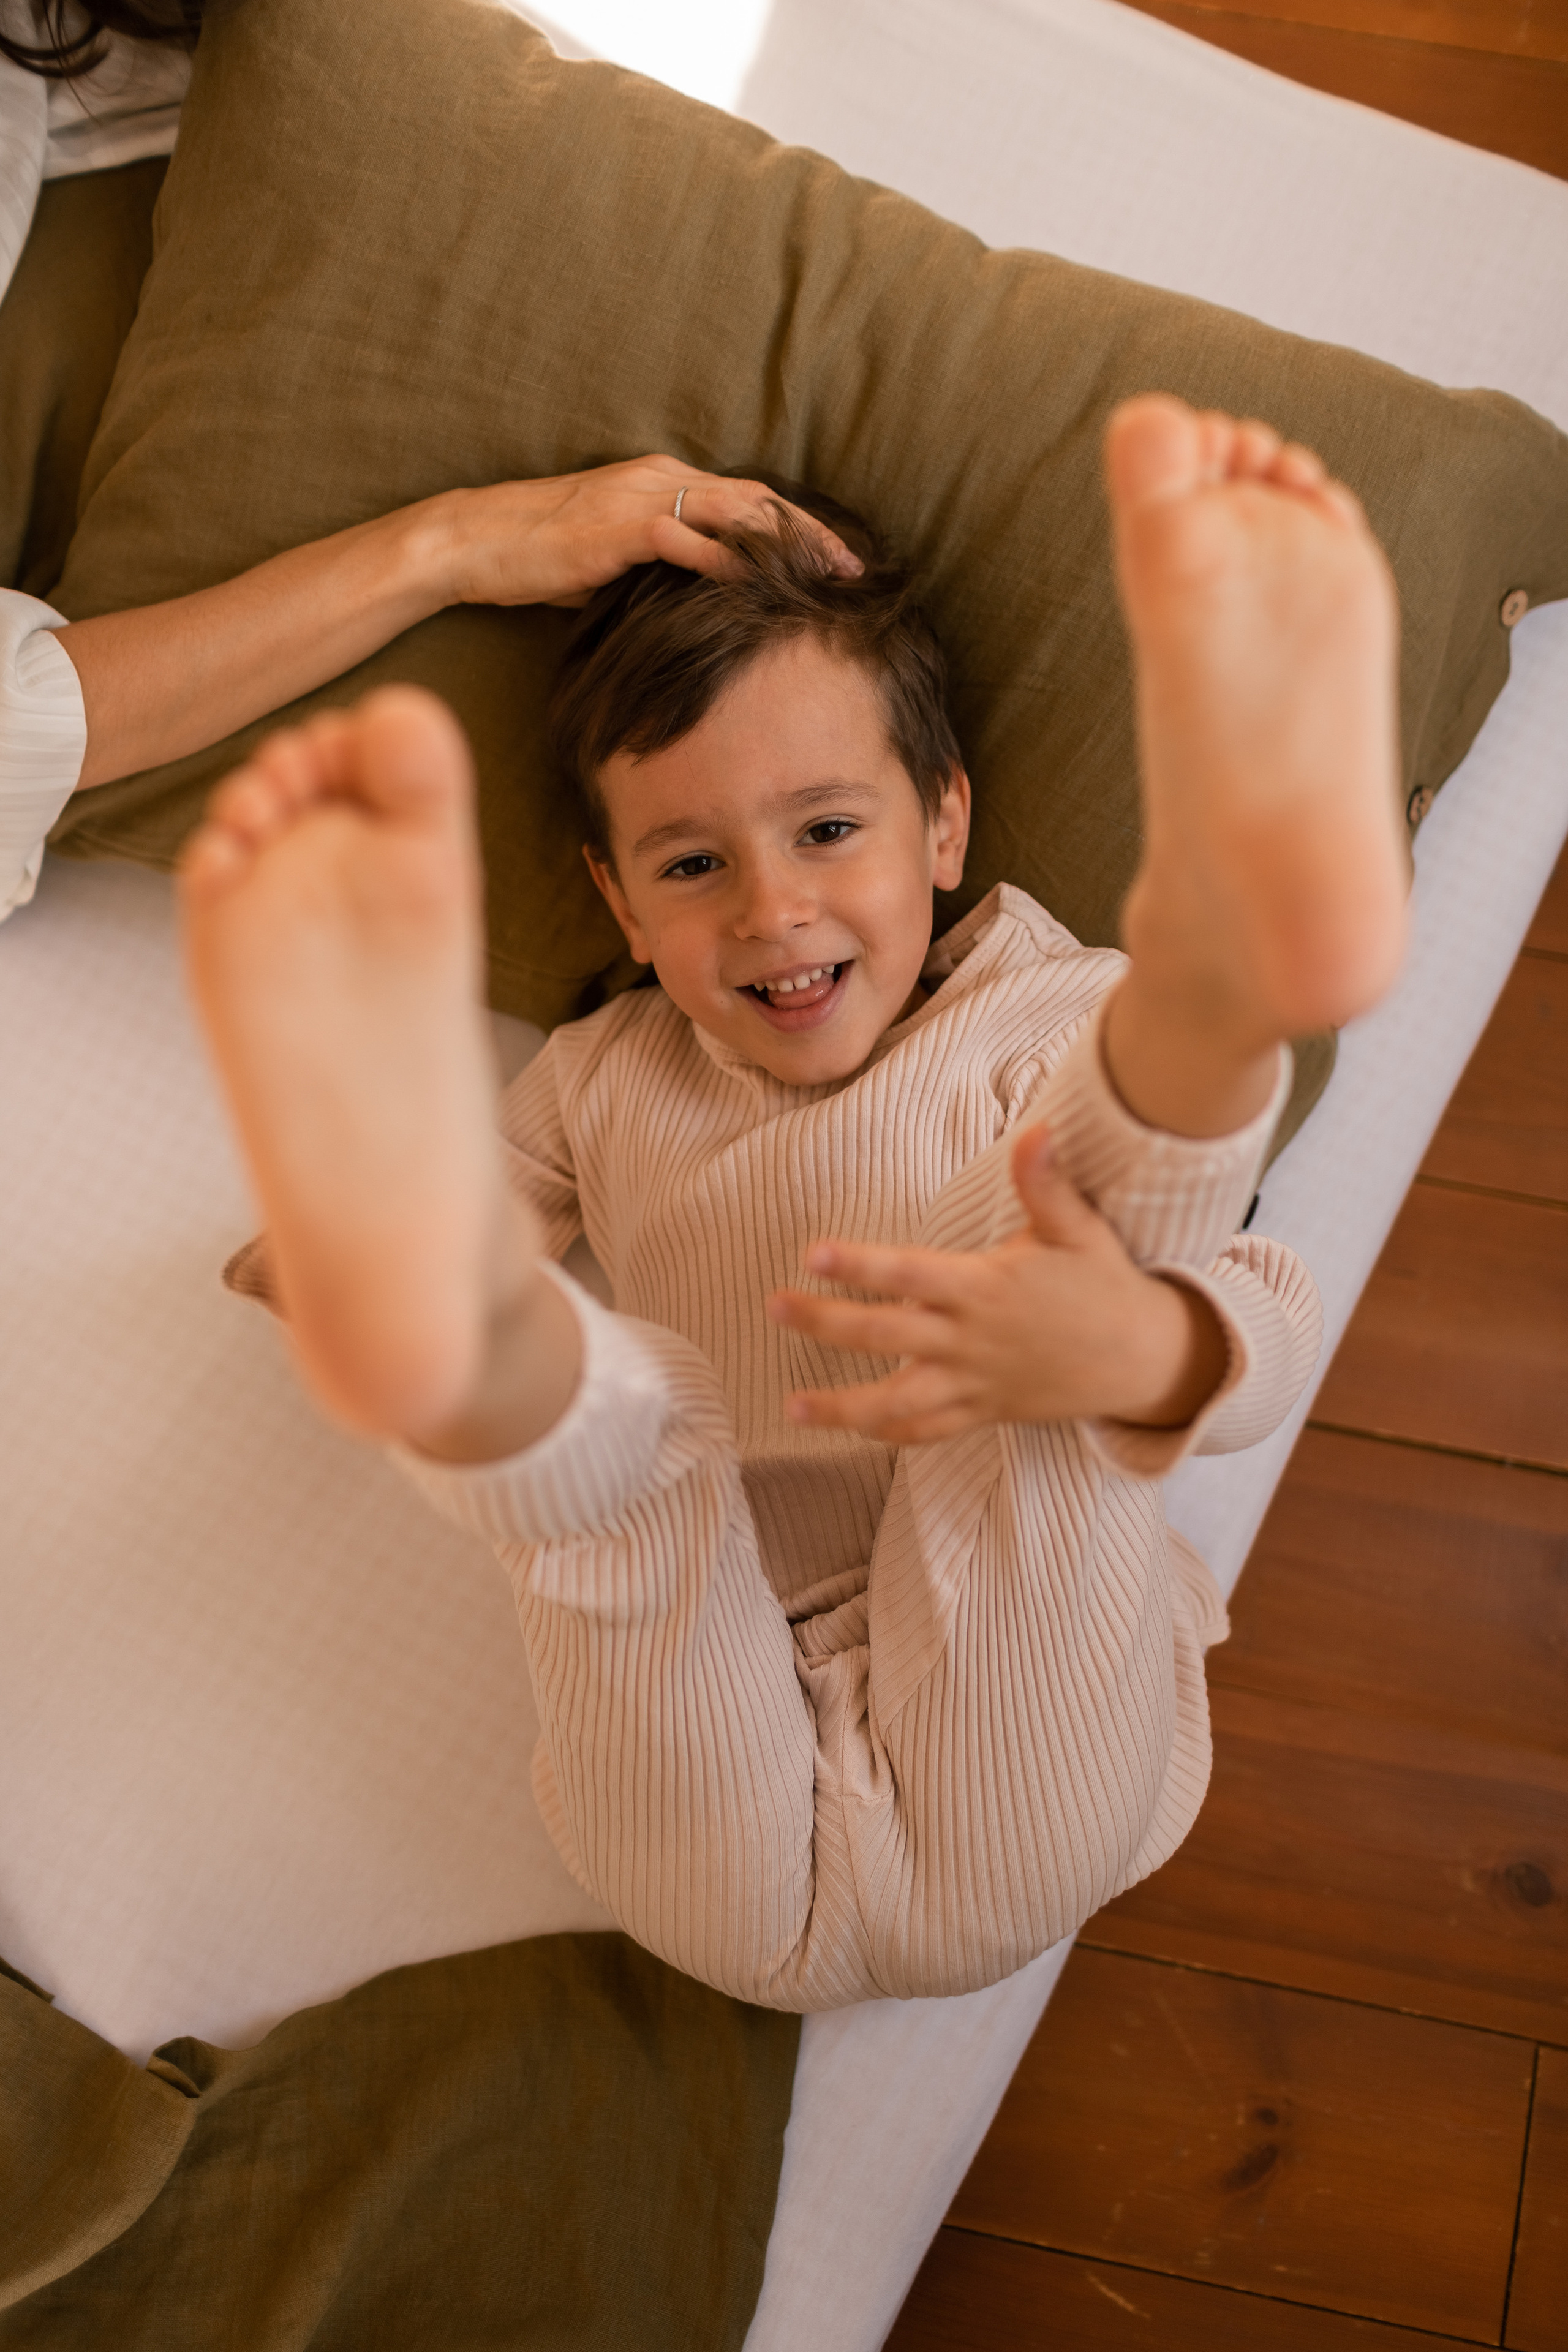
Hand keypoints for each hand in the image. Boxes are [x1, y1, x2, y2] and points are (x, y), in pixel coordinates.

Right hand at [440, 455, 862, 609]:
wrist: (475, 542)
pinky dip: (726, 560)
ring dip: (784, 545)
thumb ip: (655, 570)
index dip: (798, 528)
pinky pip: (685, 538)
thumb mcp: (611, 563)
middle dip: (811, 535)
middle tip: (855, 571)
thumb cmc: (538, 557)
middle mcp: (660, 479)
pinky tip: (757, 584)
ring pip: (733, 511)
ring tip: (824, 577)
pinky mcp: (618, 526)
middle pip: (757, 500)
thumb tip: (689, 602)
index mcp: (662, 483)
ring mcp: (640, 498)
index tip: (837, 562)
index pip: (747, 500)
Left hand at [767, 1124, 1229, 1444]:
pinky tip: (851, 1429)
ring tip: (790, 1407)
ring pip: (899, 1402)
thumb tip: (1036, 1130)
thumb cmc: (1103, 1285)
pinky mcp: (984, 1413)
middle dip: (825, 1323)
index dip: (861, 1266)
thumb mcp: (1080, 1230)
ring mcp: (975, 1383)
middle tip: (774, 1306)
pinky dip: (890, 1434)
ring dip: (842, 1408)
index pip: (910, 1274)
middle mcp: (972, 1340)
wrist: (1142, 1360)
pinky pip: (930, 1431)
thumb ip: (1047, 1184)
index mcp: (986, 1288)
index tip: (813, 1254)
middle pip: (886, 1335)